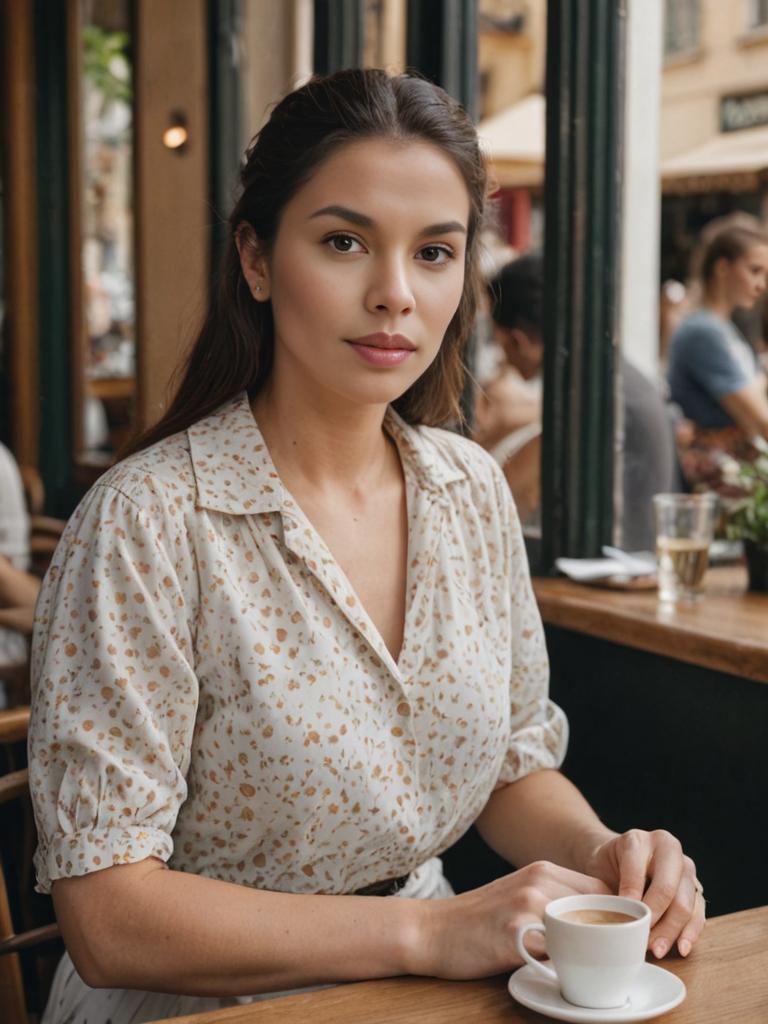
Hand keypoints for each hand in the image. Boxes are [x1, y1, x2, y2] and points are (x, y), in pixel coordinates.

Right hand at [411, 860, 610, 979]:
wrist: (431, 930)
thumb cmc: (479, 918)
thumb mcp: (518, 893)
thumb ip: (553, 898)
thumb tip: (600, 923)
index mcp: (542, 869)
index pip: (601, 889)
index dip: (614, 916)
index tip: (619, 939)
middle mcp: (537, 882)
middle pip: (597, 910)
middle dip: (610, 938)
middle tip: (614, 962)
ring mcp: (525, 907)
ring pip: (580, 933)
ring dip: (589, 955)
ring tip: (592, 972)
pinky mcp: (513, 936)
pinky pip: (554, 956)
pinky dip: (562, 969)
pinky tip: (560, 977)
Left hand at [582, 829, 704, 958]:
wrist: (617, 860)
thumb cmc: (606, 866)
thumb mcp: (598, 869)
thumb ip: (606, 888)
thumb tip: (618, 921)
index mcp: (639, 840)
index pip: (638, 872)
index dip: (632, 899)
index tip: (626, 922)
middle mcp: (667, 849)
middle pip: (667, 889)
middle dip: (656, 920)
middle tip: (643, 942)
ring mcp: (685, 867)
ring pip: (686, 903)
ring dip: (672, 931)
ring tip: (657, 950)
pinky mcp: (695, 887)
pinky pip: (698, 912)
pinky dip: (690, 932)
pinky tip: (681, 947)